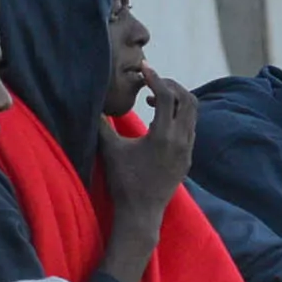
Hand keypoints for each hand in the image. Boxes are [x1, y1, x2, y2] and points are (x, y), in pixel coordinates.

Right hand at [97, 71, 197, 223]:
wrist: (141, 213)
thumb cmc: (123, 181)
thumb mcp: (109, 150)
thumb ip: (101, 125)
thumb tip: (90, 104)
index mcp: (163, 135)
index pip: (166, 95)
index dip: (155, 78)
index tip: (144, 68)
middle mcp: (181, 140)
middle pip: (187, 99)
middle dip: (170, 86)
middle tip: (152, 83)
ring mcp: (187, 149)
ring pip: (192, 113)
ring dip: (176, 100)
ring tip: (153, 100)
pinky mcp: (188, 158)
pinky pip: (190, 127)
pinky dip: (179, 116)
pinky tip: (159, 120)